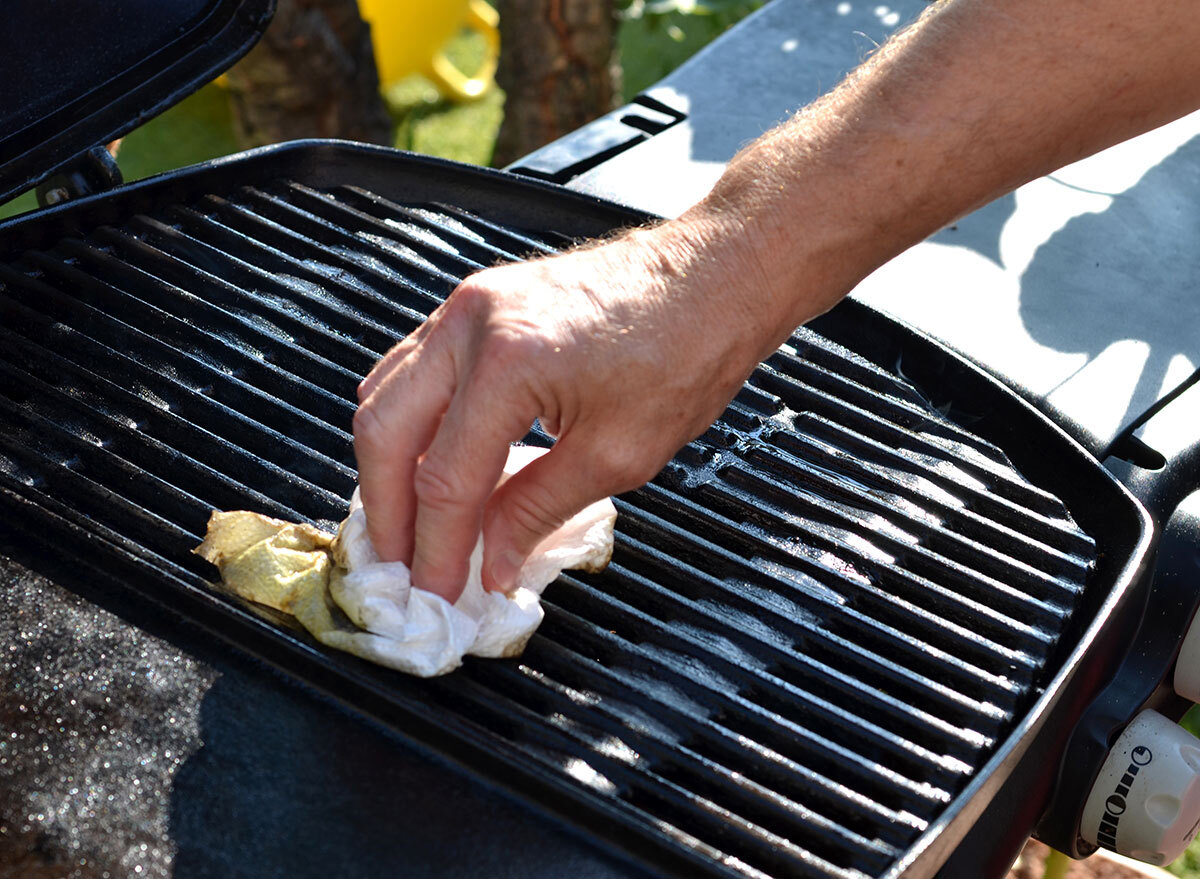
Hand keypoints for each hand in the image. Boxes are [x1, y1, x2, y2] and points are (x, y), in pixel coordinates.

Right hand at [353, 210, 795, 601]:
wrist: (716, 276)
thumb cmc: (687, 349)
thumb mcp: (619, 453)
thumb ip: (537, 510)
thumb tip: (491, 561)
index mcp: (508, 362)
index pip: (445, 479)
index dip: (436, 548)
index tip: (436, 593)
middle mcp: (472, 324)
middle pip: (385, 431)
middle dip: (387, 510)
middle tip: (400, 566)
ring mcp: (469, 305)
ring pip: (387, 394)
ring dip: (390, 466)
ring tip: (407, 524)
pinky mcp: (478, 302)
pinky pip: (413, 369)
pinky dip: (411, 423)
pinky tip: (426, 462)